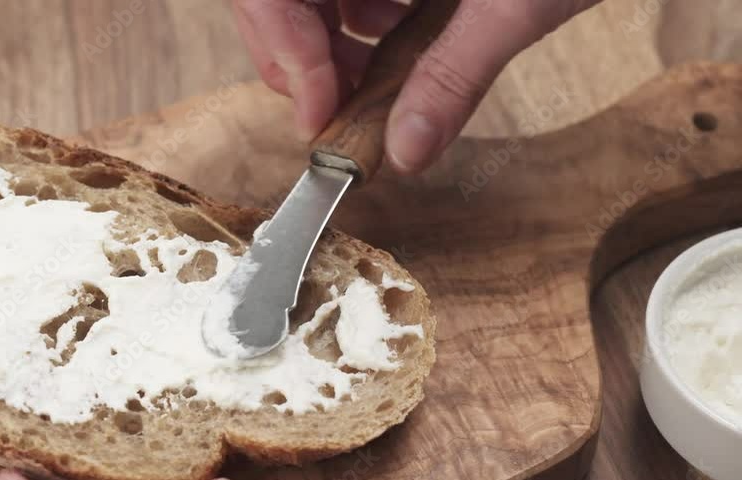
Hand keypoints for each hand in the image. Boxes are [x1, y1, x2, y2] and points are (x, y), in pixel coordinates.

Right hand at [232, 0, 599, 173]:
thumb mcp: (517, 0)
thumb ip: (456, 72)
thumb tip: (406, 148)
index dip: (279, 48)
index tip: (318, 113)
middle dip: (300, 60)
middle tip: (340, 114)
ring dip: (331, 49)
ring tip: (379, 82)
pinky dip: (361, 26)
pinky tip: (399, 45)